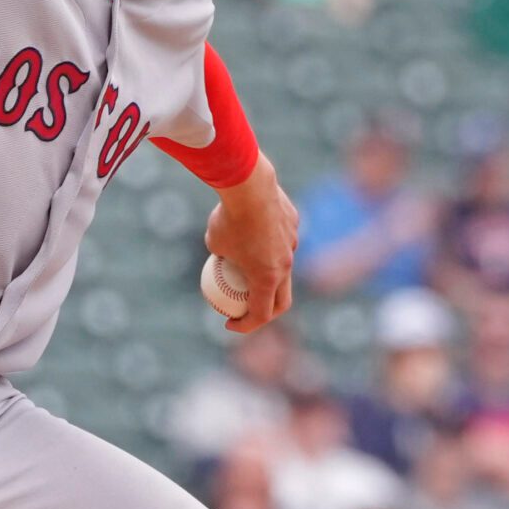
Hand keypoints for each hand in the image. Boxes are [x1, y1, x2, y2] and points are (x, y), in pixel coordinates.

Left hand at [206, 155, 297, 334]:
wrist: (249, 184)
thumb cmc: (228, 217)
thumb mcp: (214, 243)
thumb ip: (223, 256)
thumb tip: (221, 260)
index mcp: (267, 277)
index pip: (261, 314)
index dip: (245, 325)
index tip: (229, 323)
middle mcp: (286, 264)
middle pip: (282, 299)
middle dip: (267, 312)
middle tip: (247, 310)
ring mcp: (292, 243)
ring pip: (284, 265)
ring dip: (268, 272)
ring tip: (247, 263)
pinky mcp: (294, 223)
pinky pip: (282, 237)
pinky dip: (269, 241)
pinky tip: (253, 225)